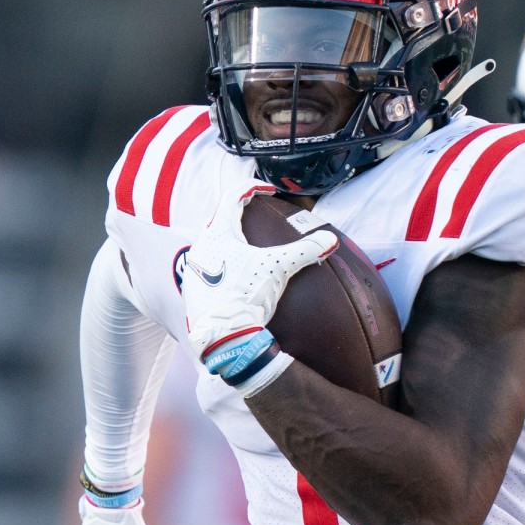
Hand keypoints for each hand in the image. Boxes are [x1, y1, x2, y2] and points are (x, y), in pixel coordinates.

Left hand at [183, 182, 337, 360]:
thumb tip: (330, 241)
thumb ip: (305, 251)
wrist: (224, 336)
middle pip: (220, 221)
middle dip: (239, 216)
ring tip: (249, 250)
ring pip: (213, 246)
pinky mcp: (194, 291)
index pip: (232, 197)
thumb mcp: (279, 269)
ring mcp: (195, 270)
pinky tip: (237, 277)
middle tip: (255, 218)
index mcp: (219, 234)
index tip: (266, 190)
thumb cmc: (246, 296)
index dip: (251, 188)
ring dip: (231, 243)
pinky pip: (209, 269)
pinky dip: (225, 266)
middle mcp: (201, 247)